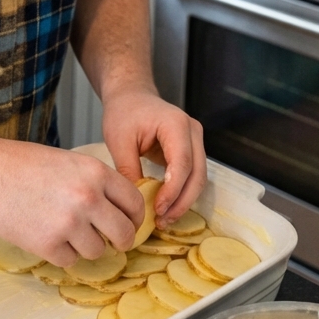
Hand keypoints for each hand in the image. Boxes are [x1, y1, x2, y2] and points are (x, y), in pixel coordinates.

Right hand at [0, 137, 143, 267]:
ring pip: (97, 251)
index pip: (134, 204)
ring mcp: (68, 223)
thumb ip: (96, 184)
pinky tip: (44, 233)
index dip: (134, 217)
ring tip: (63, 229)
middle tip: (111, 241)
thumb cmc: (24, 164)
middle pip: (124, 234)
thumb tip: (120, 211)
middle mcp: (88, 198)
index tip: (128, 223)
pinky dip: (60, 252)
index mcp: (96, 173)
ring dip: (85, 246)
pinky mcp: (48, 245)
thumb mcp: (70, 162)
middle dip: (119, 241)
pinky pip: (69, 260)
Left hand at [102, 86, 206, 223]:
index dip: (173, 191)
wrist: (131, 97)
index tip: (158, 210)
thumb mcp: (119, 140)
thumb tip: (137, 202)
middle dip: (182, 201)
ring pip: (199, 178)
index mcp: (176, 124)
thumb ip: (128, 169)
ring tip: (163, 219)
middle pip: (197, 174)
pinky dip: (182, 193)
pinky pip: (192, 176)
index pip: (183, 163)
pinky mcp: (191, 150)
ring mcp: (195, 140)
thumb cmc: (124, 113)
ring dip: (184, 201)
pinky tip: (166, 208)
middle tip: (162, 221)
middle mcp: (193, 131)